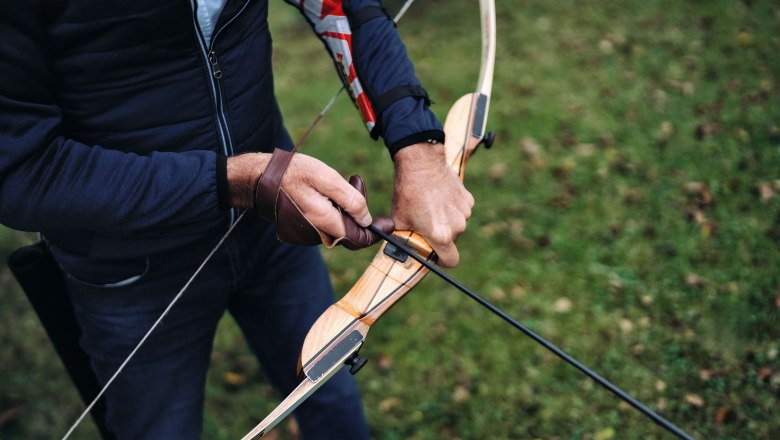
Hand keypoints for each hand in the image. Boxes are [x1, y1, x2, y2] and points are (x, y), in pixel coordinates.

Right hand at [227, 151, 384, 245]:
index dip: (376, 232)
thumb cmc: (294, 173)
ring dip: (346, 208)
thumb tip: (367, 219)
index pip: (359, 239)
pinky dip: (334, 210)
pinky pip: (327, 224)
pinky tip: (328, 190)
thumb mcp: (326, 178)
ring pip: (339, 228)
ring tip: (344, 181)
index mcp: (325, 223)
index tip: (388, 222)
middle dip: (360, 212)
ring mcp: (309, 234)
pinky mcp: (304, 230)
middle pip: (351, 233)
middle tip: (355, 181)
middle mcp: (318, 235)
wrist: (260, 179)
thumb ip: (350, 200)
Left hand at [391, 142, 473, 266]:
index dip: (442, 260)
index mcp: (441, 235)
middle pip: (451, 241)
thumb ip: (405, 239)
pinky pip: (460, 210)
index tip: (435, 253)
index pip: (451, 261)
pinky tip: (439, 197)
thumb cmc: (408, 193)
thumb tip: (403, 250)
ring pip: (456, 224)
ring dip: (446, 220)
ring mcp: (465, 212)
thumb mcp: (400, 221)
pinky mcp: (468, 199)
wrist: (421, 163)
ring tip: (431, 206)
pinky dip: (452, 207)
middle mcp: (457, 226)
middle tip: (425, 223)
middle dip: (440, 236)